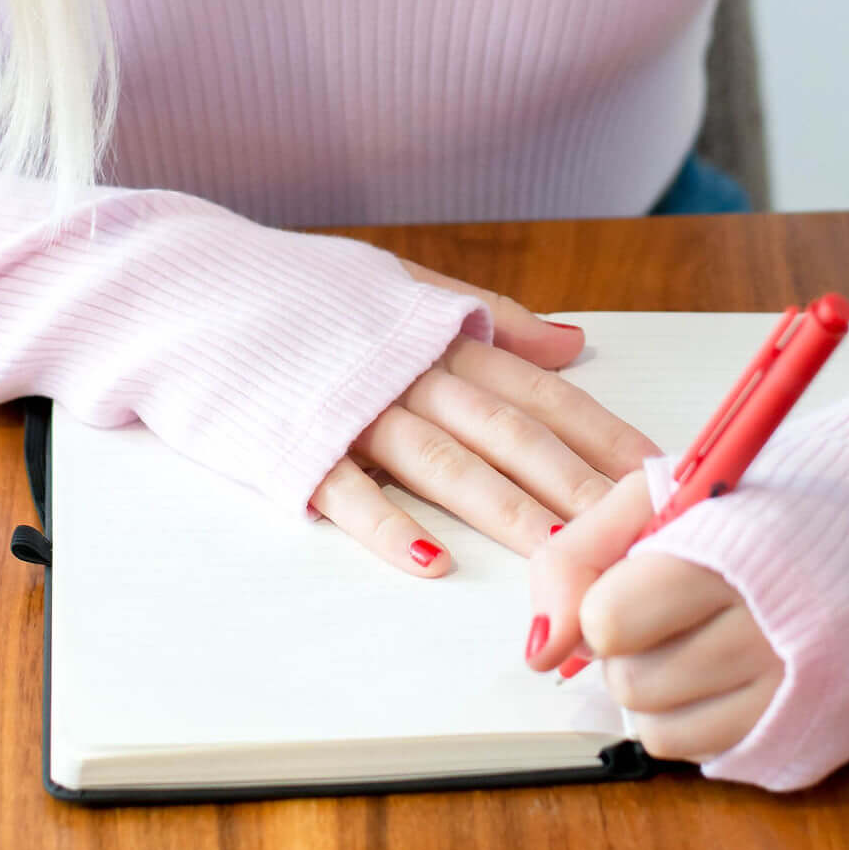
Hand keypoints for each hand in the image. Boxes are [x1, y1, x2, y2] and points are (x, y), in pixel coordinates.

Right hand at [307, 266, 661, 578]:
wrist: (192, 286)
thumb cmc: (300, 294)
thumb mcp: (401, 286)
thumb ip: (489, 316)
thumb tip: (572, 343)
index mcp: (441, 338)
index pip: (542, 394)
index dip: (603, 435)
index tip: (656, 477)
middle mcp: (410, 371)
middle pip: (510, 435)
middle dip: (575, 486)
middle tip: (630, 535)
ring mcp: (354, 407)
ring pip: (445, 464)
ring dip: (504, 511)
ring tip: (556, 555)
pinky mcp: (297, 442)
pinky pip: (347, 491)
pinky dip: (388, 527)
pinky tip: (429, 563)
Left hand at [523, 471, 784, 760]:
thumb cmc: (754, 512)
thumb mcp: (656, 497)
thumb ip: (577, 559)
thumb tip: (539, 650)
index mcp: (737, 553)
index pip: (611, 620)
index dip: (604, 604)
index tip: (632, 582)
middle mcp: (775, 631)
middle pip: (631, 682)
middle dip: (629, 649)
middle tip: (668, 612)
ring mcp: (797, 692)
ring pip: (658, 731)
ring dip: (656, 690)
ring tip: (695, 641)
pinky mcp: (808, 735)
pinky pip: (704, 755)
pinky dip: (695, 718)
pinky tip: (722, 675)